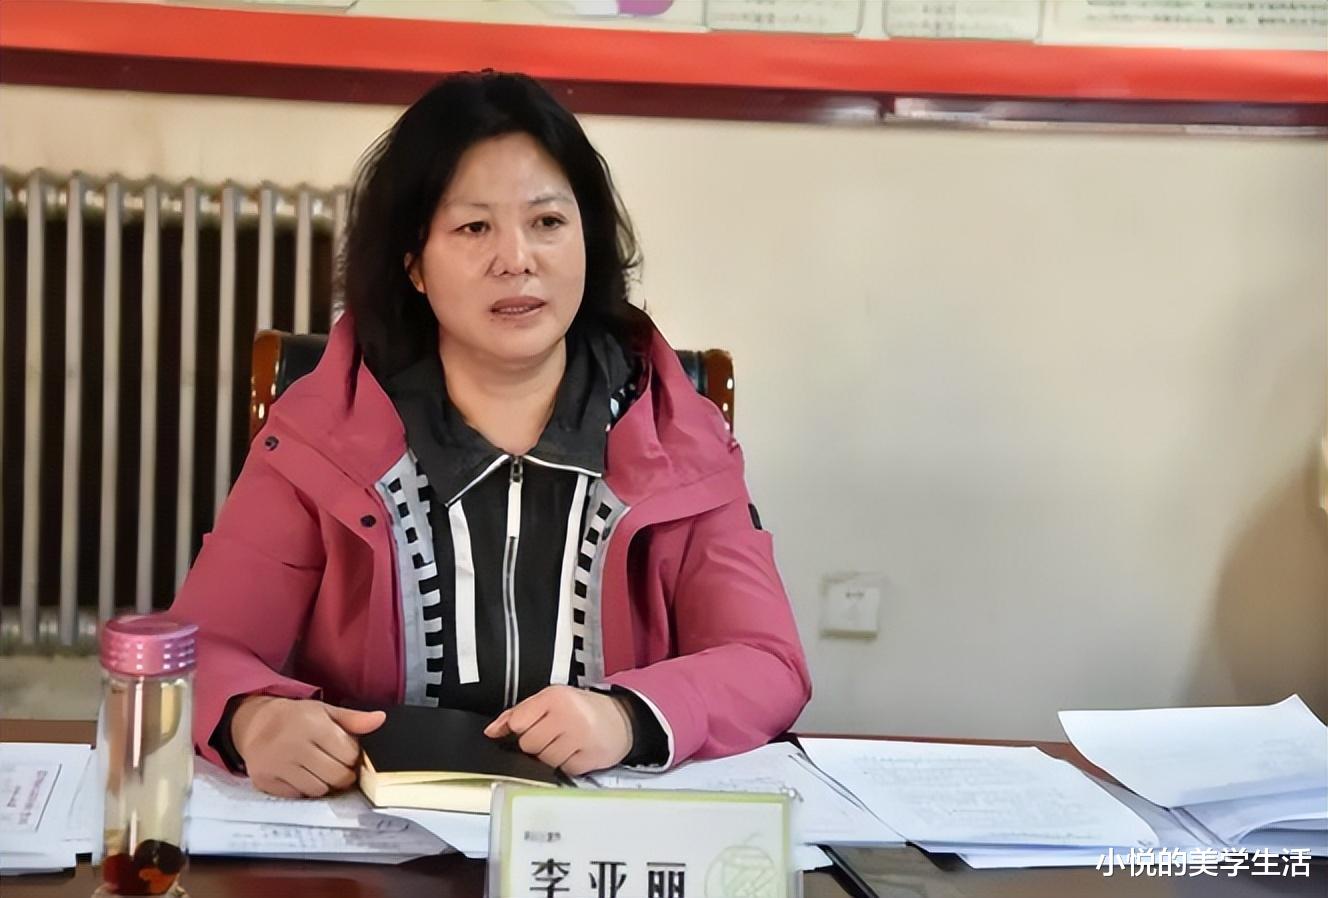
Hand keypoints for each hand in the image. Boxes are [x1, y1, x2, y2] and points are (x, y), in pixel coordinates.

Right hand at [230, 696, 384, 797]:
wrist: (253, 723)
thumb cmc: (295, 718)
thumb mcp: (324, 711)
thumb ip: (353, 719)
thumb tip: (380, 720)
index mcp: (311, 724)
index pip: (348, 753)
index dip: (353, 756)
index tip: (348, 754)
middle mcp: (292, 745)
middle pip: (336, 775)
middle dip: (343, 775)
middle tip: (338, 767)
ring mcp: (277, 765)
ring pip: (318, 790)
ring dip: (324, 784)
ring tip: (319, 770)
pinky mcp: (265, 781)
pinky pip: (298, 796)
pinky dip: (304, 789)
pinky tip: (301, 775)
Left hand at [484, 686, 632, 775]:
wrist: (620, 720)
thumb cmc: (581, 710)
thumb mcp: (550, 701)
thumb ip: (518, 714)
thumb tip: (492, 731)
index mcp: (554, 696)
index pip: (517, 721)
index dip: (519, 729)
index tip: (527, 728)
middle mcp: (568, 715)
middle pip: (528, 744)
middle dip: (535, 744)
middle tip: (551, 736)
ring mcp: (580, 738)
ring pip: (543, 760)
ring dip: (549, 757)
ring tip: (564, 744)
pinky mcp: (589, 758)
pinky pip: (562, 770)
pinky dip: (565, 765)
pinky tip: (575, 752)